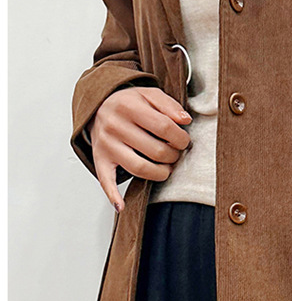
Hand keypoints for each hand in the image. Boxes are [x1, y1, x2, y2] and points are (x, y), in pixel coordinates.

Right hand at [88, 87, 191, 210]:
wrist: (98, 106)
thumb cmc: (128, 103)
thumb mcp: (148, 94)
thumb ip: (169, 104)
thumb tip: (185, 121)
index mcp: (127, 105)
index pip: (165, 127)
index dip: (181, 138)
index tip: (184, 141)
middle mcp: (114, 125)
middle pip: (156, 150)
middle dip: (173, 156)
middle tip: (175, 154)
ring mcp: (106, 144)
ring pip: (140, 168)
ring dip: (160, 173)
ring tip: (166, 168)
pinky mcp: (100, 159)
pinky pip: (106, 181)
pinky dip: (113, 195)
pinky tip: (122, 206)